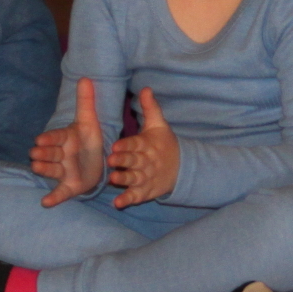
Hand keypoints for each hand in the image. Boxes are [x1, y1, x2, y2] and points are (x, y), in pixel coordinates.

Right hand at [33, 76, 107, 206]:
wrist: (96, 163)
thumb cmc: (88, 141)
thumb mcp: (89, 121)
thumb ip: (86, 101)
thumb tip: (85, 77)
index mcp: (65, 139)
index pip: (55, 137)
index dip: (49, 138)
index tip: (40, 138)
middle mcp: (61, 156)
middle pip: (50, 154)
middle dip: (43, 153)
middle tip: (34, 153)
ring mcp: (64, 172)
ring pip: (52, 170)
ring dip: (44, 170)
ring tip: (35, 168)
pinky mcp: (69, 186)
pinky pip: (60, 193)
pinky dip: (54, 198)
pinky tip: (46, 203)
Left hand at [105, 87, 179, 208]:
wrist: (181, 167)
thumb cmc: (164, 143)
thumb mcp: (159, 125)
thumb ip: (150, 107)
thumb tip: (145, 88)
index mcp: (147, 144)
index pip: (136, 144)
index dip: (126, 145)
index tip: (116, 146)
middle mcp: (146, 161)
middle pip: (134, 161)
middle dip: (123, 161)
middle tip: (111, 160)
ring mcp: (146, 177)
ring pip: (134, 179)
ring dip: (124, 180)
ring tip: (112, 179)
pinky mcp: (146, 191)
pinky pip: (136, 196)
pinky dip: (128, 200)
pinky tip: (117, 203)